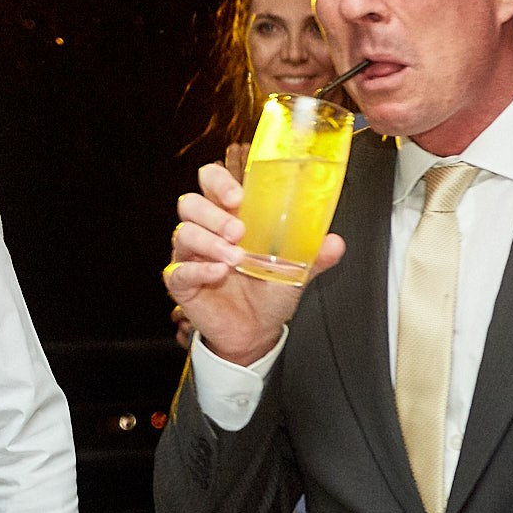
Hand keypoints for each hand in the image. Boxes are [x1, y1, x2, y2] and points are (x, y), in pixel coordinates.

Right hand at [163, 159, 343, 366]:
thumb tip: (333, 241)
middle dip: (214, 214)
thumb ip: (312, 253)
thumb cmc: (268, 292)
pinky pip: (178, 271)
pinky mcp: (182, 283)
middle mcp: (206, 231)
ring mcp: (191, 256)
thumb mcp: (295, 268)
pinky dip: (199, 269)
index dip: (218, 182)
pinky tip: (219, 273)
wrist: (257, 331)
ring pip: (184, 234)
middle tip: (240, 231)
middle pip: (190, 204)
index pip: (211, 182)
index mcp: (229, 216)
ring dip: (209, 241)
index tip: (239, 196)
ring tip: (235, 258)